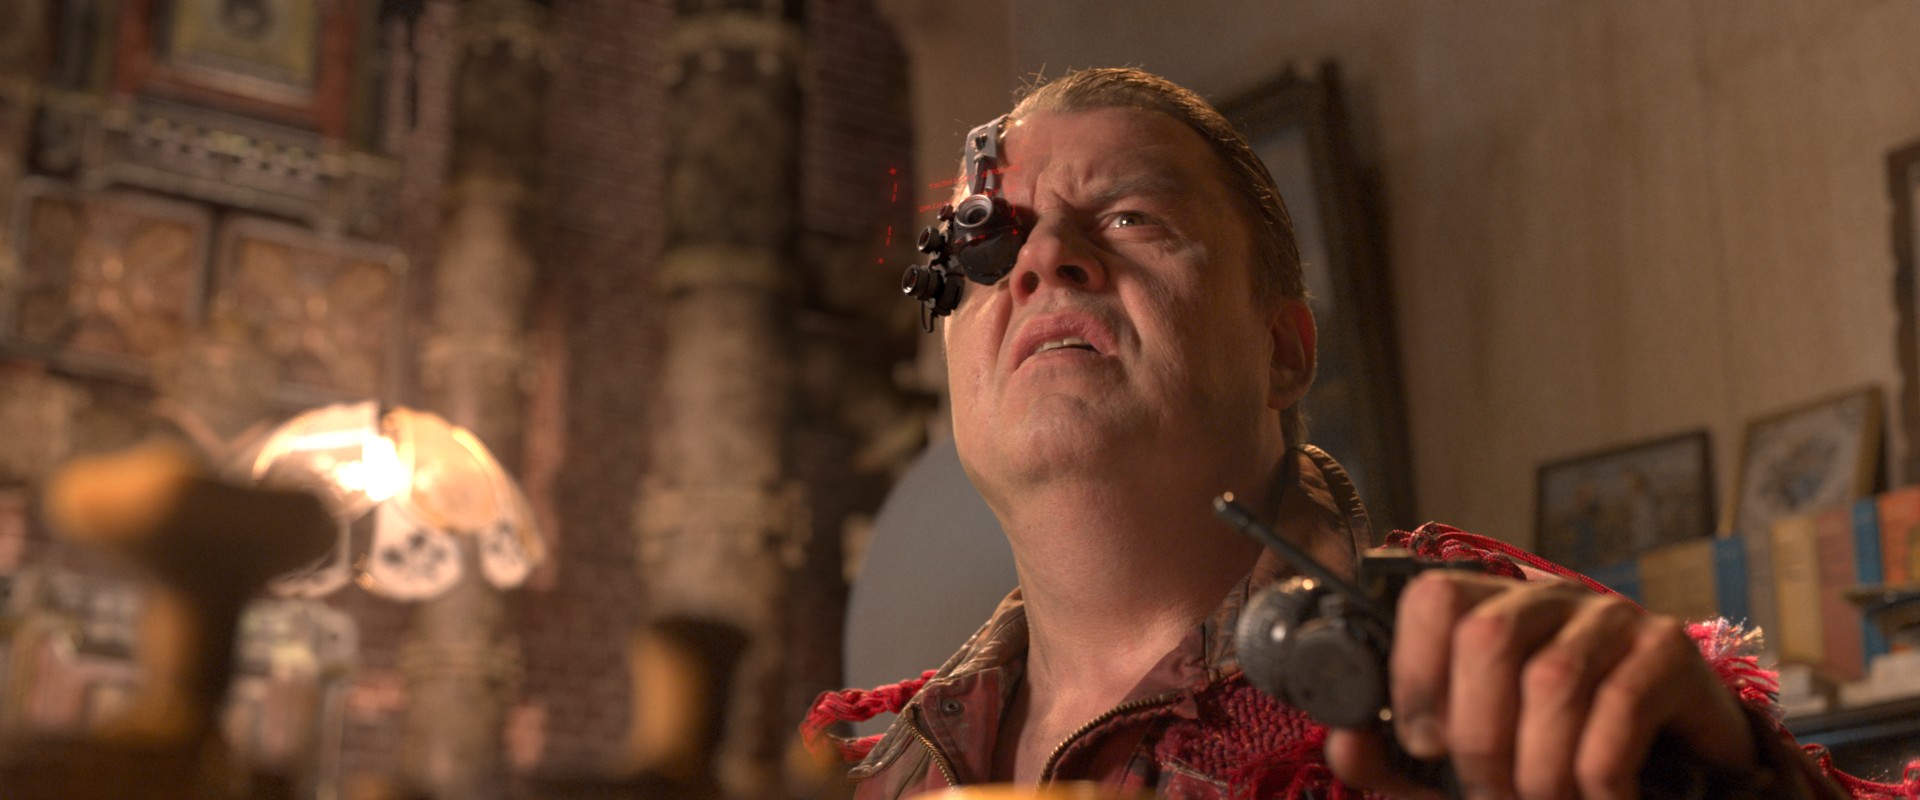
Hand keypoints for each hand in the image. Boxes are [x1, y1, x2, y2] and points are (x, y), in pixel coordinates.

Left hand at [1323, 572, 1757, 798]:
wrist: (1674, 775)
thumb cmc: (1548, 763)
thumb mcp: (1460, 770)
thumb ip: (1396, 762)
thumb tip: (1344, 744)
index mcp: (1487, 608)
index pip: (1432, 598)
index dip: (1415, 673)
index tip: (1422, 743)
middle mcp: (1546, 598)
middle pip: (1486, 637)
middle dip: (1477, 736)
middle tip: (1489, 791)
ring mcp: (1610, 616)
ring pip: (1551, 680)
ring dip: (1537, 767)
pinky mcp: (1668, 651)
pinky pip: (1618, 707)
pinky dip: (1597, 775)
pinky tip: (1600, 798)